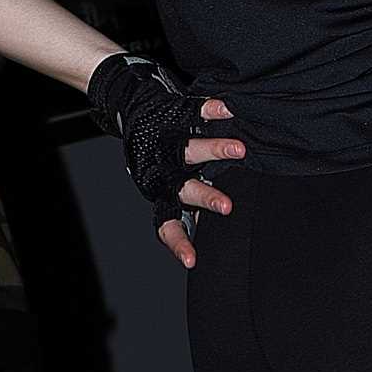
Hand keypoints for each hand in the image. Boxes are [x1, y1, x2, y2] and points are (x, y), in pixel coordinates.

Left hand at [159, 97, 245, 268]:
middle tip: (227, 207)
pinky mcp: (177, 116)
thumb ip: (188, 212)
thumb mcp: (167, 188)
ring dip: (216, 150)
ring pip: (192, 149)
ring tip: (240, 149)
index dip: (179, 244)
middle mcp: (166, 172)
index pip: (169, 225)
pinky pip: (196, 112)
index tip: (192, 261)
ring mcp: (171, 144)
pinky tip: (229, 110)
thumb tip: (210, 239)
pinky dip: (212, 111)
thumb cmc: (157, 160)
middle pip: (185, 188)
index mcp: (163, 193)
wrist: (132, 111)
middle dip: (206, 197)